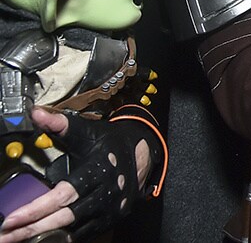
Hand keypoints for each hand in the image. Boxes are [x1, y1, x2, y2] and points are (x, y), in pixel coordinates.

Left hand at [0, 108, 150, 242]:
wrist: (144, 152)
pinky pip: (86, 234)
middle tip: (6, 236)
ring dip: (45, 236)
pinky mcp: (113, 218)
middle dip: (33, 229)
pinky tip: (44, 239)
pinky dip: (64, 238)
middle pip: (66, 217)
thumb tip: (37, 114)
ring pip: (75, 230)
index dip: (37, 209)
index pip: (64, 195)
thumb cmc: (111, 142)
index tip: (12, 219)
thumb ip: (60, 125)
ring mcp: (112, 209)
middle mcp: (107, 192)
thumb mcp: (87, 131)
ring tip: (18, 240)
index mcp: (98, 170)